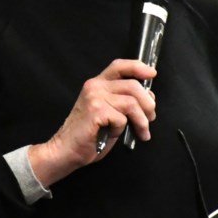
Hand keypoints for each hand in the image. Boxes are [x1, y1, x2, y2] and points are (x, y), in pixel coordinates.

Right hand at [28, 59, 156, 185]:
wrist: (66, 150)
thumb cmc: (88, 135)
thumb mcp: (109, 113)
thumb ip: (124, 101)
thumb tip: (148, 97)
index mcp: (97, 84)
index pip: (119, 66)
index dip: (138, 67)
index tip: (152, 74)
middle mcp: (95, 86)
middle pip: (132, 85)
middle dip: (148, 104)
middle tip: (151, 118)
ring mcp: (95, 97)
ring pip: (132, 103)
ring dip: (142, 121)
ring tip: (143, 132)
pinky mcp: (96, 111)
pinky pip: (122, 118)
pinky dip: (122, 130)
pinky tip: (112, 135)